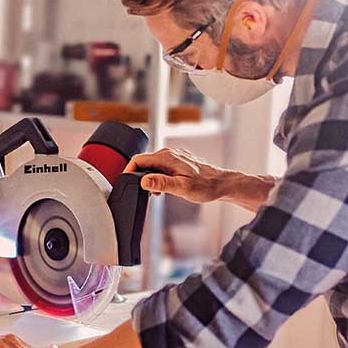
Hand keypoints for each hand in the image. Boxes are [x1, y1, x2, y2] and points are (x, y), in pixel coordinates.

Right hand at [126, 148, 276, 212]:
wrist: (222, 184)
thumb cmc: (205, 186)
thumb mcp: (182, 188)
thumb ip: (161, 183)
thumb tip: (143, 180)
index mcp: (167, 158)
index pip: (138, 159)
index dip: (128, 171)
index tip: (125, 182)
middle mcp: (169, 154)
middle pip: (144, 162)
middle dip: (138, 177)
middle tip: (142, 193)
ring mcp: (174, 157)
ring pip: (152, 165)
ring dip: (149, 179)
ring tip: (155, 193)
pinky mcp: (178, 162)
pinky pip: (161, 167)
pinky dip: (157, 177)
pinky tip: (164, 189)